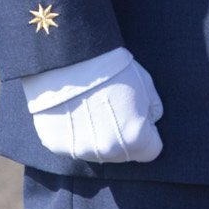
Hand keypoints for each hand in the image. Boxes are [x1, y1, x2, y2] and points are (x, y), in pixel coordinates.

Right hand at [22, 46, 162, 163]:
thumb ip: (152, 111)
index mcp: (135, 139)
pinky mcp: (56, 144)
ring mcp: (80, 150)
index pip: (150, 150)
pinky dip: (70, 132)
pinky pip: (69, 144)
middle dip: (121, 136)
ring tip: (87, 107)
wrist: (69, 55)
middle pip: (122, 153)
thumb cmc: (112, 67)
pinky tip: (69, 111)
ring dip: (95, 136)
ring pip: (95, 151)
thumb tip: (148, 122)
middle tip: (109, 108)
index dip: (147, 132)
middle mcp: (109, 151)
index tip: (135, 115)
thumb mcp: (145, 84)